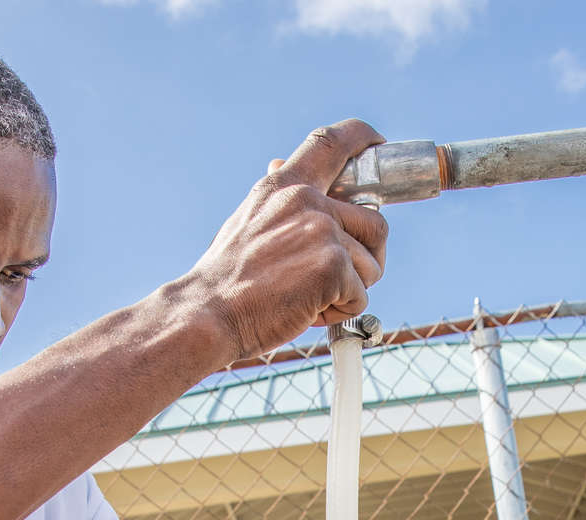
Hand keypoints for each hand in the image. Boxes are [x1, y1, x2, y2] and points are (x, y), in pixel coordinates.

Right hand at [182, 119, 389, 363]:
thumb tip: (279, 163)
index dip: (364, 138)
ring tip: (308, 299)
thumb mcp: (247, 219)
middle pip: (375, 223)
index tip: (378, 144)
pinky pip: (360, 296)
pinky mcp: (332, 267)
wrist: (208, 314)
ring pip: (371, 266)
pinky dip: (339, 313)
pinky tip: (306, 311)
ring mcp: (322, 232)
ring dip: (348, 291)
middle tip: (338, 279)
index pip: (333, 142)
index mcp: (285, 186)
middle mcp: (307, 201)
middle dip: (368, 258)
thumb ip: (278, 198)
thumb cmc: (225, 277)